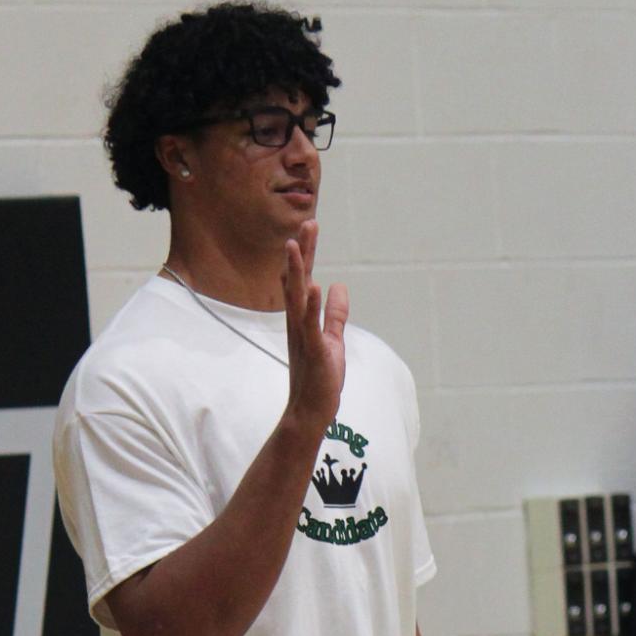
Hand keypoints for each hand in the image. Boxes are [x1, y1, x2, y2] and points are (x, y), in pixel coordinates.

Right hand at [282, 220, 347, 431]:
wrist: (310, 411)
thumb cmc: (320, 378)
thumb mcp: (332, 340)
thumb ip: (335, 315)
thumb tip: (339, 286)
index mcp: (302, 319)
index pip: (302, 279)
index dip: (305, 255)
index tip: (309, 228)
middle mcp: (297, 323)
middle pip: (296, 280)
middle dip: (302, 253)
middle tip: (308, 223)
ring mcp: (302, 336)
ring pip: (296, 298)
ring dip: (295, 271)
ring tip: (295, 245)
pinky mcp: (312, 351)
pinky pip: (309, 325)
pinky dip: (310, 305)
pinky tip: (312, 285)